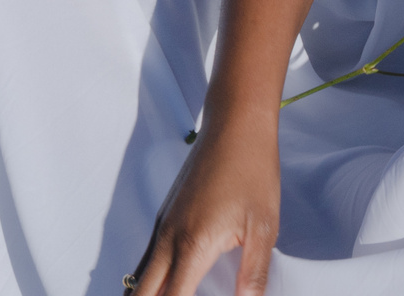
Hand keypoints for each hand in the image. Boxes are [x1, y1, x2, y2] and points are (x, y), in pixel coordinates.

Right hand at [130, 120, 279, 295]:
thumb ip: (254, 272)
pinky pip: (146, 260)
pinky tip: (165, 288)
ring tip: (171, 295)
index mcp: (192, 246)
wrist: (235, 126)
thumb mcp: (264, 225)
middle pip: (142, 295)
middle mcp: (167, 240)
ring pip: (139, 279)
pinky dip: (148, 280)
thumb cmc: (253, 170)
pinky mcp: (164, 217)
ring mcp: (162, 227)